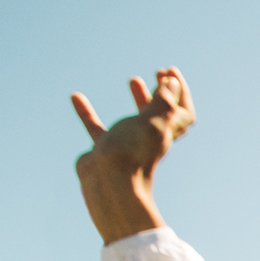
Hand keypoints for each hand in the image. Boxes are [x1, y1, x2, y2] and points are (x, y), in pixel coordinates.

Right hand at [71, 67, 193, 243]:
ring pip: (135, 121)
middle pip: (164, 115)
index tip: (170, 72)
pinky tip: (76, 97)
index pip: (183, 112)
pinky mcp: (104, 152)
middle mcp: (149, 140)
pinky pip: (96, 128)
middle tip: (158, 73)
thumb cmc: (131, 155)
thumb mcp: (152, 123)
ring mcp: (126, 146)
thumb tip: (173, 83)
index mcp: (164, 133)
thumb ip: (163, 103)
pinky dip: (88, 112)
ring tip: (134, 79)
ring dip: (140, 99)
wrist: (108, 188)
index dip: (181, 92)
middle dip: (164, 93)